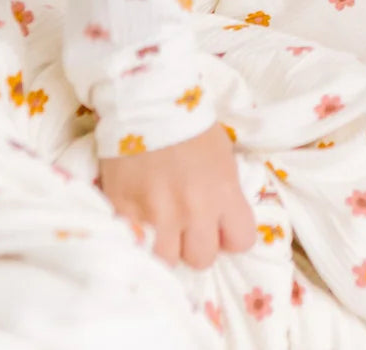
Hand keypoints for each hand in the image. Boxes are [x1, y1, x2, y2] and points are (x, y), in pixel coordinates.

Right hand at [97, 122, 256, 270]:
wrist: (148, 104)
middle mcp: (193, 210)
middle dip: (197, 245)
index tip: (221, 226)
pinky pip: (134, 248)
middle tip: (188, 226)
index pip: (242, 241)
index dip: (231, 236)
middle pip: (202, 259)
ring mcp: (156, 216)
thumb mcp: (224, 157)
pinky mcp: (123, 214)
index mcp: (223, 192)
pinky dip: (138, 241)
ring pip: (167, 262)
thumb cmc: (192, 126)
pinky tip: (139, 226)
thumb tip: (225, 222)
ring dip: (165, 248)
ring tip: (162, 228)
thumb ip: (226, 193)